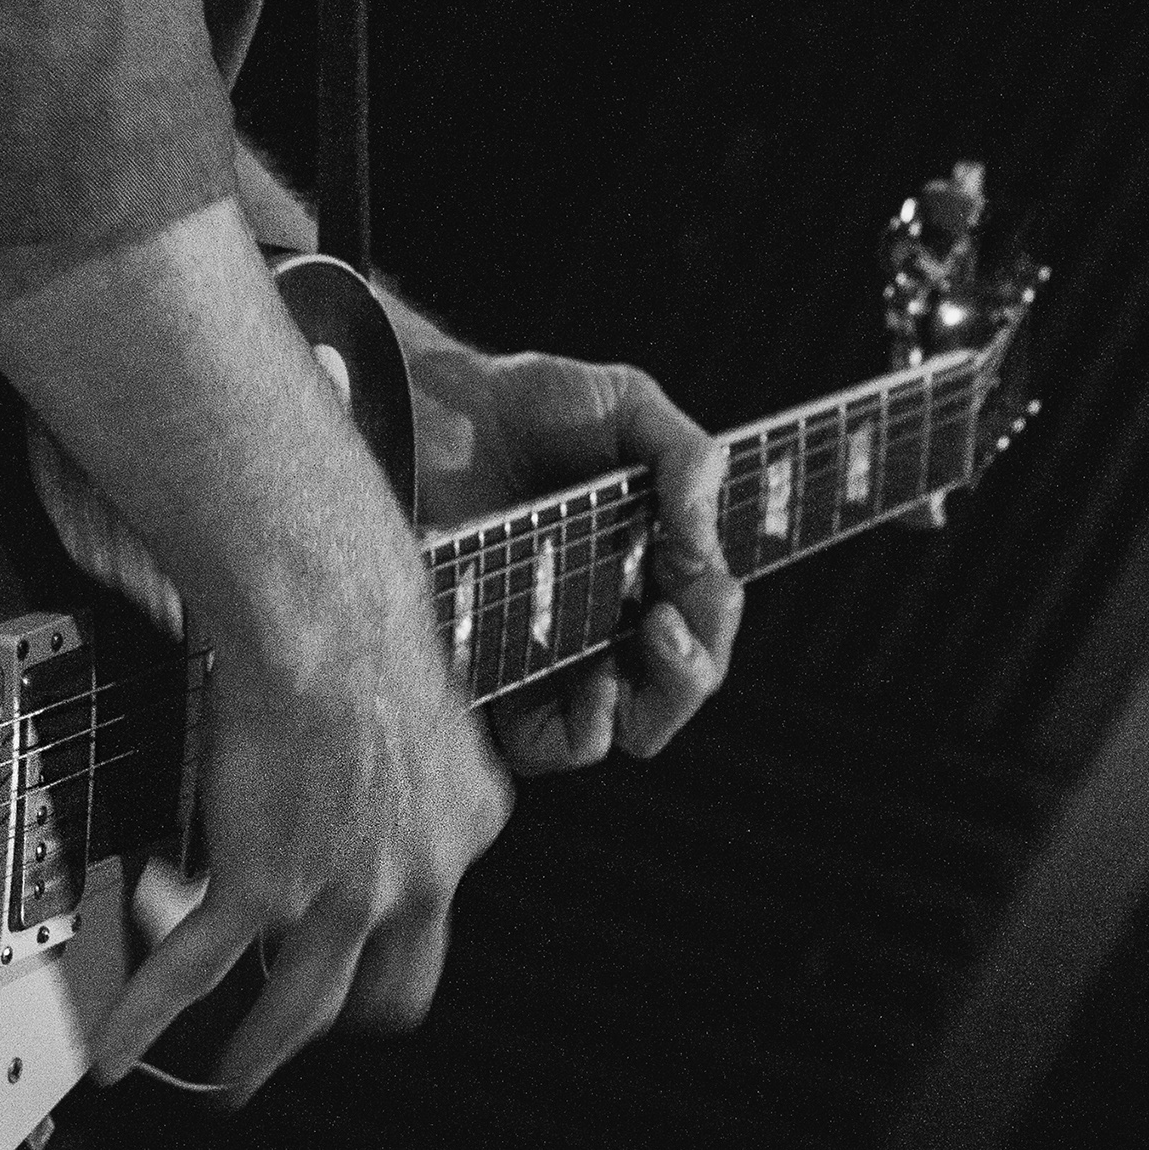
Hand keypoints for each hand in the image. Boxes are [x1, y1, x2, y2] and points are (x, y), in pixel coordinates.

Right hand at [0, 200, 516, 1101]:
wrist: (326, 616)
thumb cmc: (364, 631)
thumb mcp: (427, 716)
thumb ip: (410, 770)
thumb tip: (376, 770)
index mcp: (465, 830)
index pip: (433, 919)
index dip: (385, 937)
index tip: (356, 945)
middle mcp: (417, 878)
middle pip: (389, 993)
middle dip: (346, 1020)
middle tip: (305, 1031)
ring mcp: (342, 896)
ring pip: (301, 1012)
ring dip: (260, 1057)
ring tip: (228, 1085)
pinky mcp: (264, 891)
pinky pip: (197, 976)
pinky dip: (151, 1022)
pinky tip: (122, 1053)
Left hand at [408, 345, 741, 773]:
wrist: (432, 408)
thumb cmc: (527, 405)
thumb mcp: (627, 403)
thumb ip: (686, 455)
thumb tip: (707, 539)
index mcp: (650, 567)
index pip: (708, 622)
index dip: (716, 608)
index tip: (695, 568)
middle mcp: (608, 620)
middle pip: (682, 686)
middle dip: (698, 661)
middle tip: (668, 617)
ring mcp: (556, 655)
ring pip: (637, 727)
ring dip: (664, 696)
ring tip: (644, 638)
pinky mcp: (500, 678)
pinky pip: (555, 745)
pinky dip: (593, 728)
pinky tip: (595, 678)